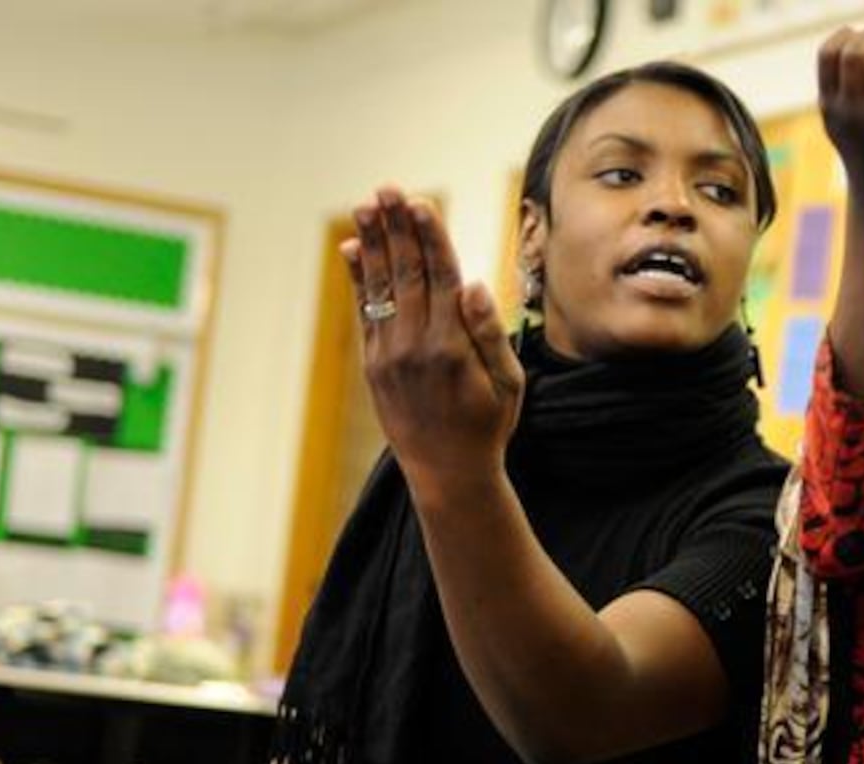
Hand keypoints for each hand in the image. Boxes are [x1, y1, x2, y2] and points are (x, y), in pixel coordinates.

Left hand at [342, 187, 524, 495]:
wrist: (447, 474)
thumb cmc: (488, 425)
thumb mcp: (508, 384)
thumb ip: (490, 333)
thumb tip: (471, 283)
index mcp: (453, 347)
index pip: (440, 278)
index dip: (430, 237)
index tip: (420, 203)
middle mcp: (416, 347)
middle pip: (406, 273)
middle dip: (397, 228)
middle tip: (387, 189)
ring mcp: (389, 356)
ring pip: (381, 288)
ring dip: (374, 243)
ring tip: (365, 206)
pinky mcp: (373, 366)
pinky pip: (364, 312)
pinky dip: (359, 279)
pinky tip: (354, 249)